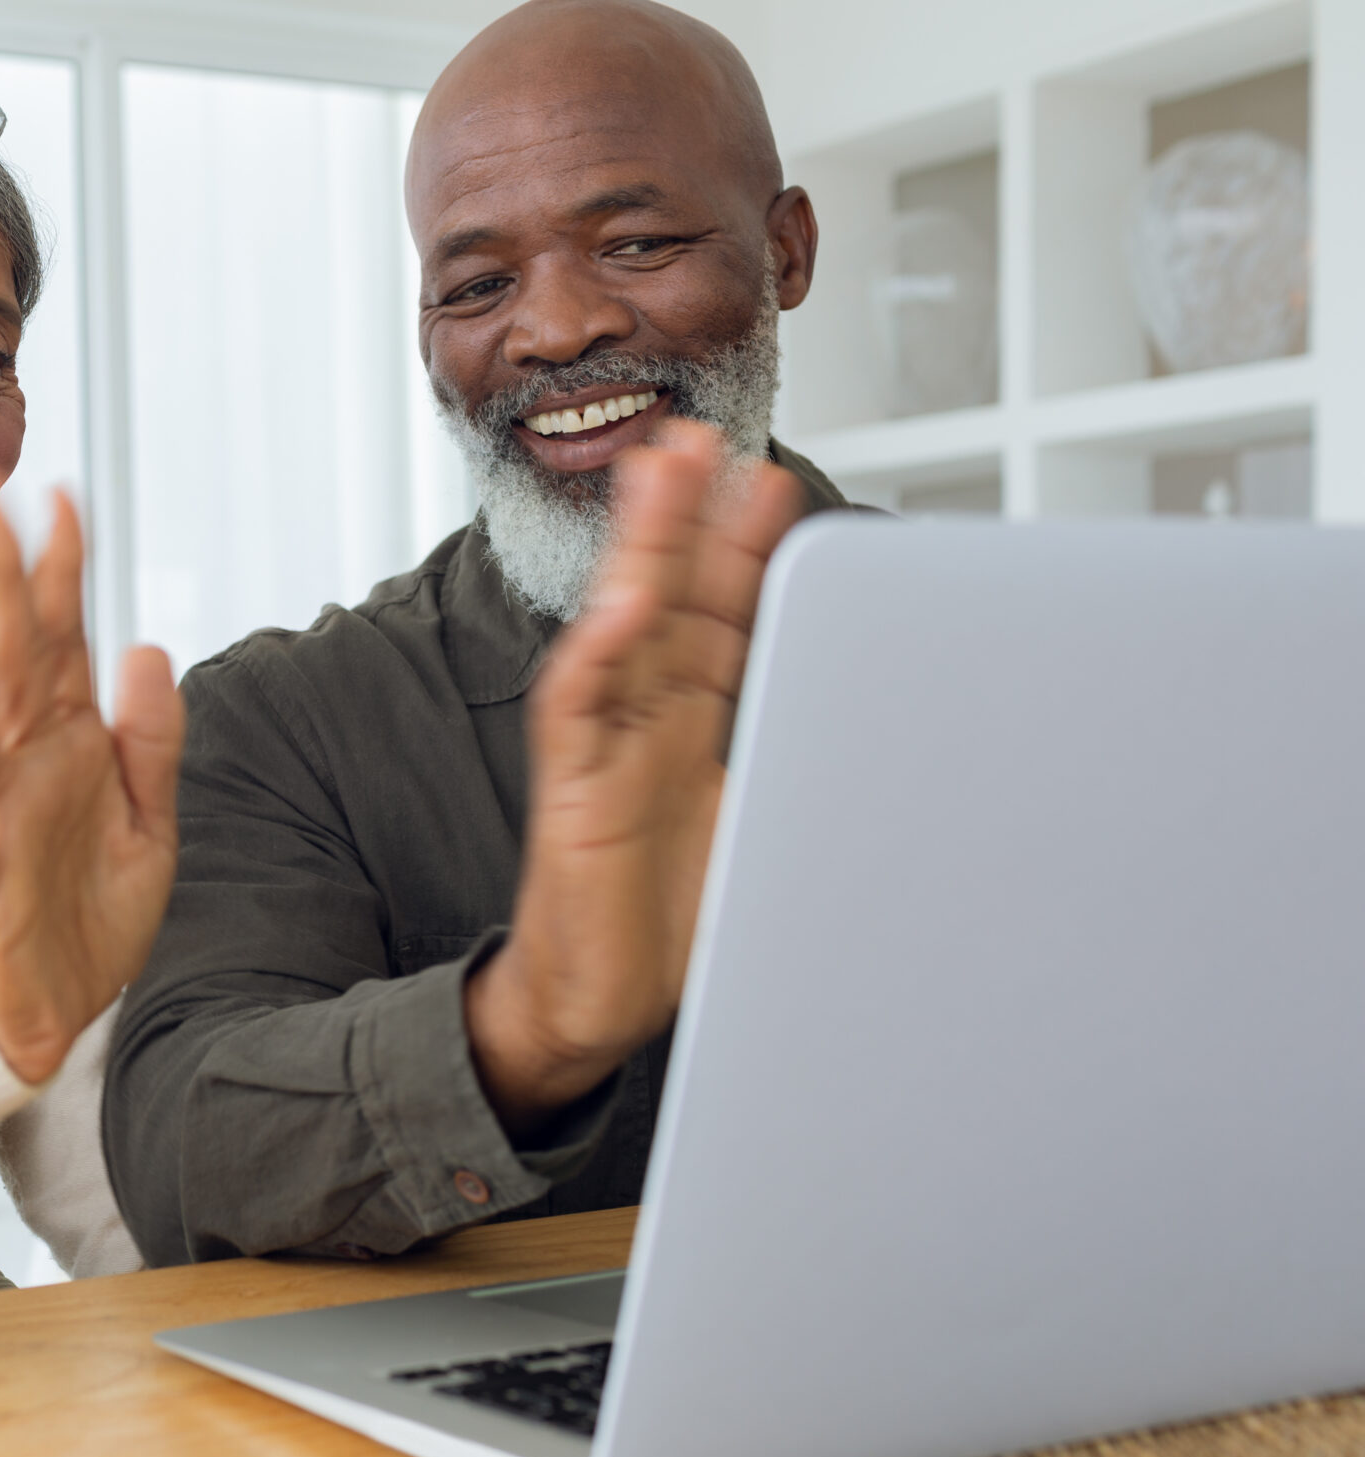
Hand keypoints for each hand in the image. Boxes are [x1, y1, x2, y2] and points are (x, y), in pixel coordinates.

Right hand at [0, 480, 183, 1084]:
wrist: (64, 1009)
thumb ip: (151, 738)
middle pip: (8, 660)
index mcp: (67, 743)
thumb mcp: (150, 821)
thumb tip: (149, 643)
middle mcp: (25, 769)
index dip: (60, 568)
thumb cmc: (95, 910)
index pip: (62, 638)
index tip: (56, 491)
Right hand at [466, 422, 805, 1128]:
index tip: (772, 488)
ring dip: (642, 550)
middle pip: (673, 603)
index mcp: (689, 734)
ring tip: (660, 473)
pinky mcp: (572, 796)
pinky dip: (597, 658)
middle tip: (709, 439)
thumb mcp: (758, 843)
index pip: (723, 624)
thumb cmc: (660, 933)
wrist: (590, 1008)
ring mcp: (604, 753)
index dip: (747, 557)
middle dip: (692, 519)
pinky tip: (621, 606)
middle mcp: (644, 728)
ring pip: (623, 631)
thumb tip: (893, 755)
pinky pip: (579, 714)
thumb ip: (801, 787)